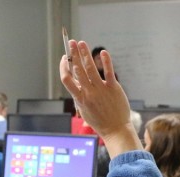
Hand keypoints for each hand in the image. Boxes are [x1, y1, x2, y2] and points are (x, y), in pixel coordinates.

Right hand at [59, 41, 138, 156]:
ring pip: (91, 68)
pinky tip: (103, 52)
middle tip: (71, 42)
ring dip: (85, 53)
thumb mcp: (84, 110)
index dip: (64, 67)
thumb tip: (76, 82)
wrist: (115, 130)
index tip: (64, 58)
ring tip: (82, 43)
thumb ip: (79, 96)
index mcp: (79, 98)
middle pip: (77, 69)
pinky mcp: (113, 88)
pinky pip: (109, 71)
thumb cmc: (100, 121)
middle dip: (73, 54)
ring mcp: (101, 89)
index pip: (66, 79)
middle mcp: (89, 92)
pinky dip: (106, 61)